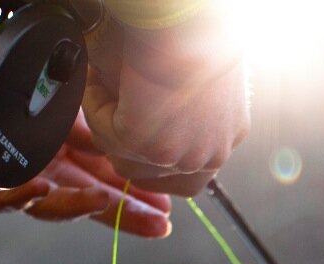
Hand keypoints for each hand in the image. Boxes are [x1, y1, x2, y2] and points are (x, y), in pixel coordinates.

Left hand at [0, 112, 172, 237]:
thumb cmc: (7, 97)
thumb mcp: (62, 109)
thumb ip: (91, 133)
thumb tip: (125, 145)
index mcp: (60, 158)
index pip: (103, 186)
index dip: (133, 201)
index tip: (165, 214)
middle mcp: (38, 174)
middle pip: (83, 203)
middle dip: (121, 214)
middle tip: (156, 224)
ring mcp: (7, 182)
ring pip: (43, 205)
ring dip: (73, 205)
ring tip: (102, 201)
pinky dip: (17, 195)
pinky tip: (40, 188)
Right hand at [82, 11, 250, 196]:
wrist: (187, 23)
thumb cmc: (193, 34)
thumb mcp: (192, 81)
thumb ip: (177, 111)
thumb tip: (140, 117)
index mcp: (226, 136)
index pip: (188, 177)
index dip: (152, 163)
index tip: (130, 138)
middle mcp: (212, 154)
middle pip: (153, 179)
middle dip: (124, 150)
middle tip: (110, 110)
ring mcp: (183, 156)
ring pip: (124, 161)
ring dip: (108, 121)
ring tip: (109, 83)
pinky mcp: (153, 148)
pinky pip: (106, 137)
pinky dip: (96, 106)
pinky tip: (105, 78)